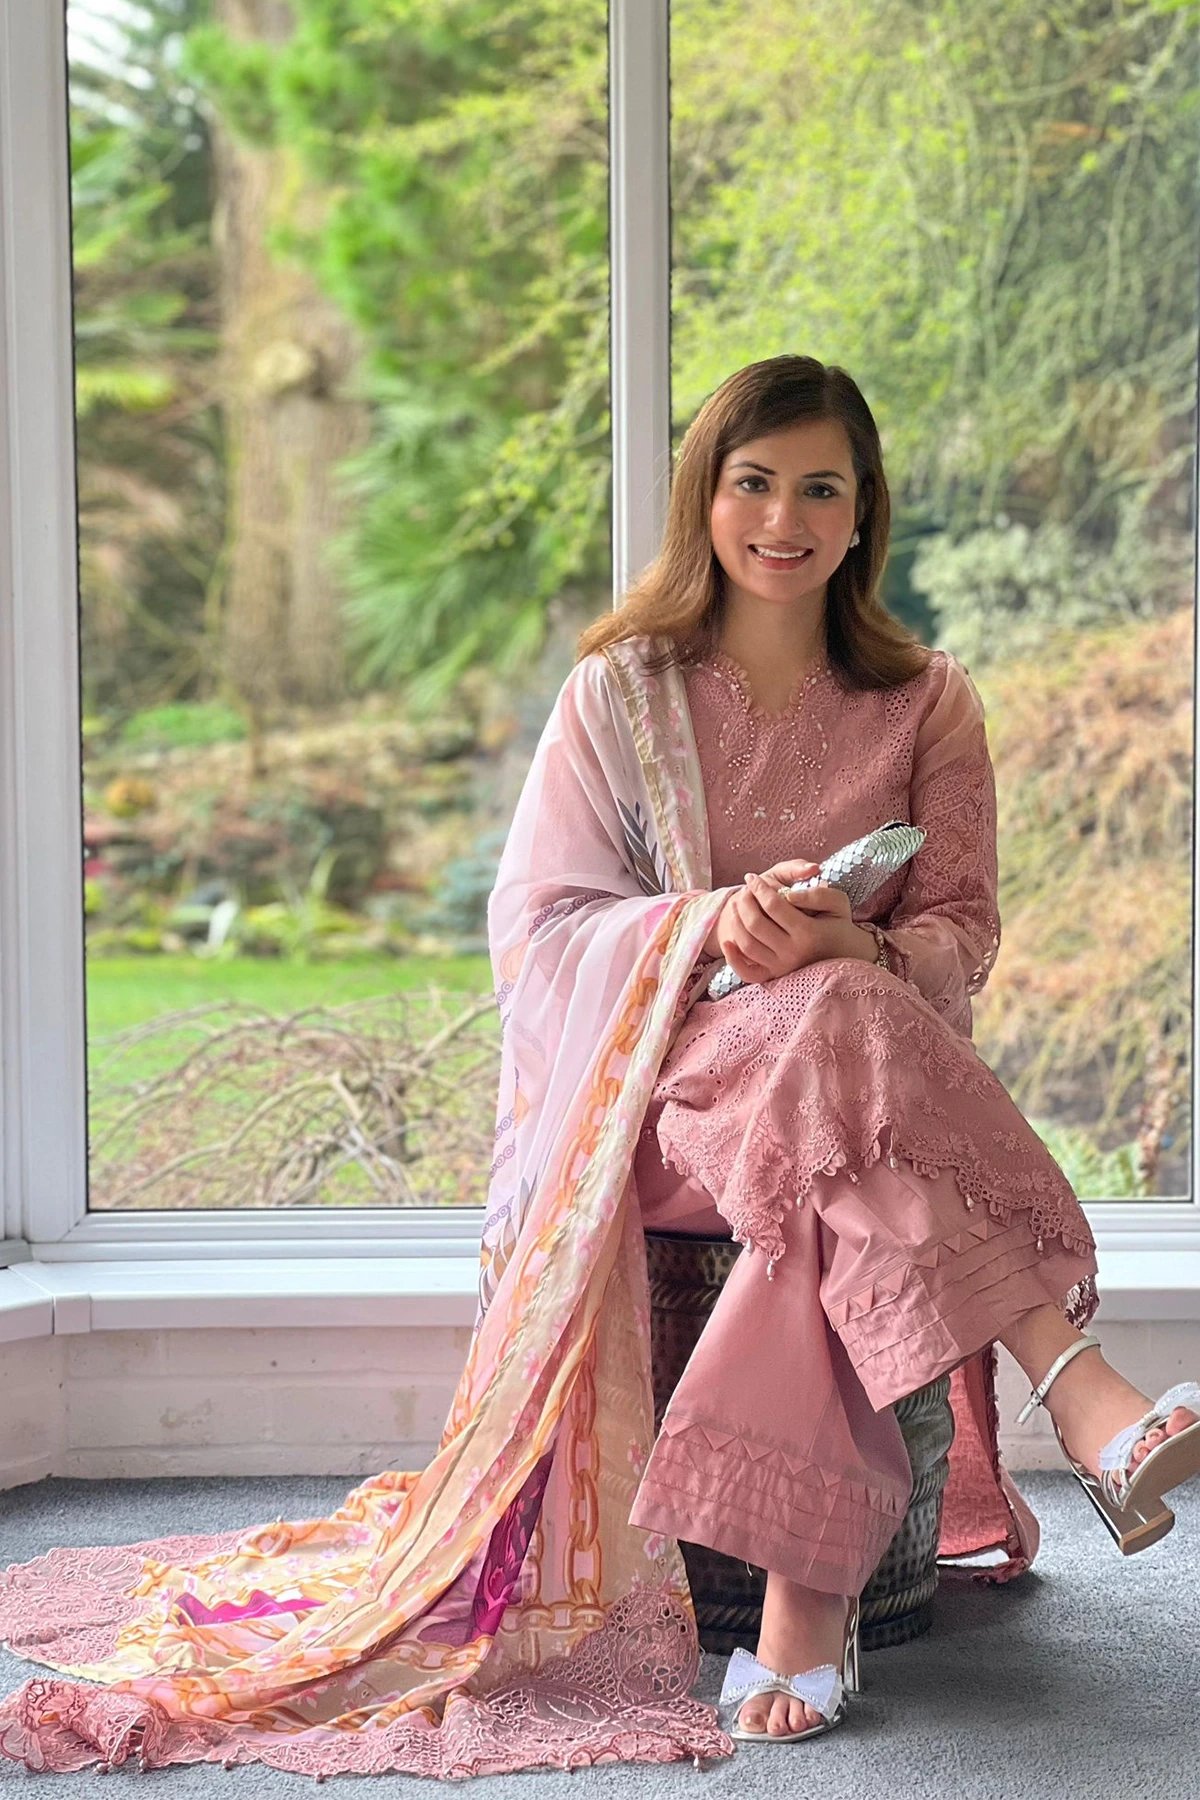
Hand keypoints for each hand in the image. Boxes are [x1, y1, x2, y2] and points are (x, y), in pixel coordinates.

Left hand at [704, 859, 852, 981]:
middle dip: (745, 901)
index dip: (759, 888)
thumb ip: (817, 894)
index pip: (774, 905)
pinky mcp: (774, 977)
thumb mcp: (837, 902)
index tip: (752, 877)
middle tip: (745, 890)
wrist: (844, 954)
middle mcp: (793, 953)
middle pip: (755, 923)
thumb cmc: (838, 924)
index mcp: (809, 933)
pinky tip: (727, 940)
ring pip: (747, 943)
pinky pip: (746, 972)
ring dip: (736, 920)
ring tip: (738, 905)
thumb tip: (789, 895)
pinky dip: (732, 958)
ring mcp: (782, 967)